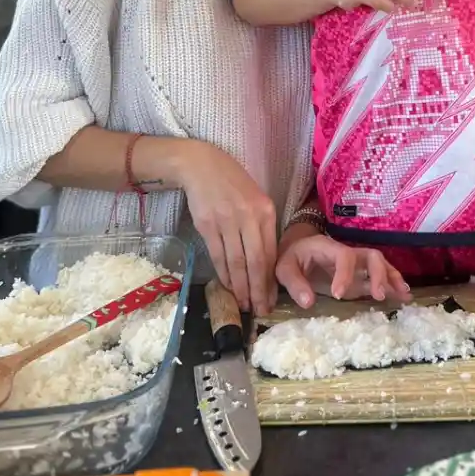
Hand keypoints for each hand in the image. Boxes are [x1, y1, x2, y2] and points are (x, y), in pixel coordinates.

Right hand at [172, 141, 277, 316]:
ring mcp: (226, 221)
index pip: (270, 253)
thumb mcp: (256, 199)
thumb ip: (262, 227)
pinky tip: (228, 286)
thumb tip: (266, 263)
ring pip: (236, 262)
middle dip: (258, 290)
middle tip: (259, 310)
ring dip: (240, 287)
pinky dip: (223, 274)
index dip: (271, 280)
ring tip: (243, 304)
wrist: (202, 166)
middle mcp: (248, 216)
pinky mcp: (207, 225)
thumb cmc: (233, 183)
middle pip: (255, 261)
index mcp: (265, 211)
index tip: (272, 299)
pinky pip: (217, 255)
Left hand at [275, 231, 409, 308]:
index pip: (343, 256)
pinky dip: (392, 285)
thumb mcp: (284, 268)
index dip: (345, 274)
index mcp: (327, 248)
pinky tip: (403, 297)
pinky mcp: (359, 276)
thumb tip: (308, 302)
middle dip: (377, 274)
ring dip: (391, 278)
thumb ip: (294, 283)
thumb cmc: (291, 258)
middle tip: (378, 296)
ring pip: (380, 264)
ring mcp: (356, 264)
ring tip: (402, 295)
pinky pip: (379, 277)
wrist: (295, 252)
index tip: (338, 295)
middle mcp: (346, 253)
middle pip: (370, 255)